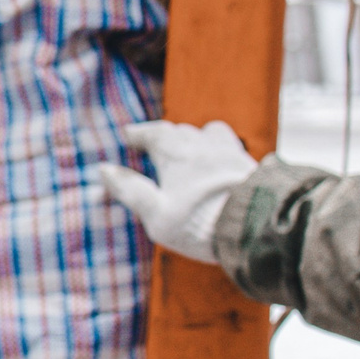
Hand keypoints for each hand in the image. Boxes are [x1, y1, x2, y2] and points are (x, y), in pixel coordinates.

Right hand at [96, 120, 258, 264]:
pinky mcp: (252, 167)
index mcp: (177, 154)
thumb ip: (130, 190)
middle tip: (155, 144)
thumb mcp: (156, 213)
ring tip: (192, 150)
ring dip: (198, 137)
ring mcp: (232, 154)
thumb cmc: (199, 222)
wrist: (255, 226)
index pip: (155, 133)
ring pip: (212, 133)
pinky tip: (221, 167)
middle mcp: (205, 146)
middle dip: (166, 136)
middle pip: (182, 132)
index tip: (129, 135)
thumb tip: (103, 169)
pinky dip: (220, 152)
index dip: (140, 133)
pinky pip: (232, 150)